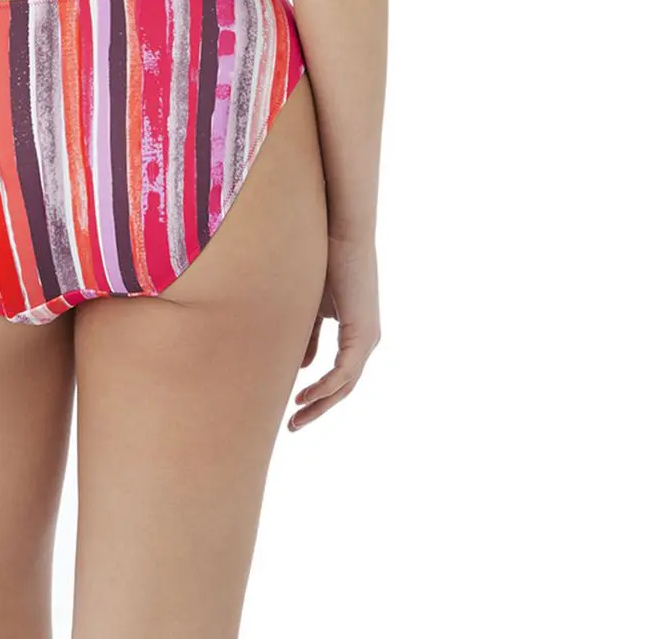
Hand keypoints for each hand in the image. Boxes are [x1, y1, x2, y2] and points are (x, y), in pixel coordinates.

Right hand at [289, 232, 379, 430]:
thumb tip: (302, 367)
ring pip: (345, 385)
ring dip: (319, 404)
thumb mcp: (312, 308)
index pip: (338, 374)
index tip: (292, 406)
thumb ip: (308, 337)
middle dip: (317, 408)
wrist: (341, 233)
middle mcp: (366, 340)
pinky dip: (324, 387)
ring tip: (295, 419)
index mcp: (356, 332)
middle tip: (292, 425)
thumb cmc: (325, 260)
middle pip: (343, 387)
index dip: (316, 393)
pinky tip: (305, 397)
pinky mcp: (363, 334)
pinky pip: (345, 373)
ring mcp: (367, 338)